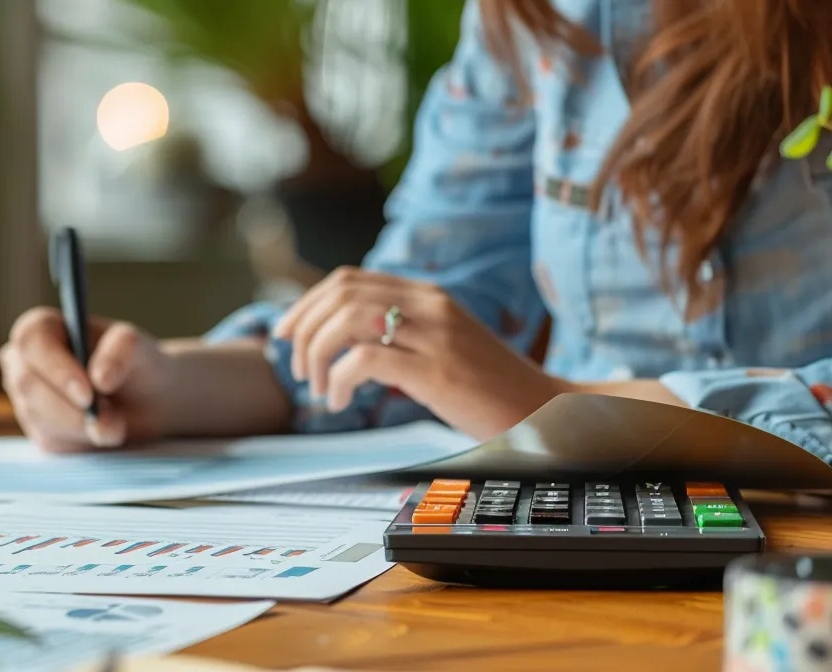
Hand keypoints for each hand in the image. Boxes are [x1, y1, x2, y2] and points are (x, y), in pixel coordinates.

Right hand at [0, 307, 171, 451]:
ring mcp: (28, 400)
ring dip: (82, 427)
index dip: (55, 367)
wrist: (149, 406)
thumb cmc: (139, 366)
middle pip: (28, 384)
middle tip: (112, 421)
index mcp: (44, 329)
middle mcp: (26, 362)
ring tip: (116, 424)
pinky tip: (103, 432)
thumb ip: (123, 351)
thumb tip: (99, 377)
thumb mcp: (141, 350)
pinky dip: (83, 441)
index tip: (87, 394)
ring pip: (39, 417)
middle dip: (72, 408)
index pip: (31, 340)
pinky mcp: (39, 432)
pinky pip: (52, 442)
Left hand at [273, 267, 567, 437]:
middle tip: (298, 368)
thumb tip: (344, 345)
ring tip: (319, 388)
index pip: (348, 279)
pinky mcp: (437, 370)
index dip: (307, 304)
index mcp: (428, 294)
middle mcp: (429, 304)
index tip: (286, 334)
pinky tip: (340, 402)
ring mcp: (435, 334)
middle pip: (339, 294)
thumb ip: (401, 335)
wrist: (544, 409)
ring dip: (317, 355)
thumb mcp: (441, 346)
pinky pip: (366, 360)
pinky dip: (339, 380)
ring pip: (347, 320)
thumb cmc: (490, 387)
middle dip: (303, 329)